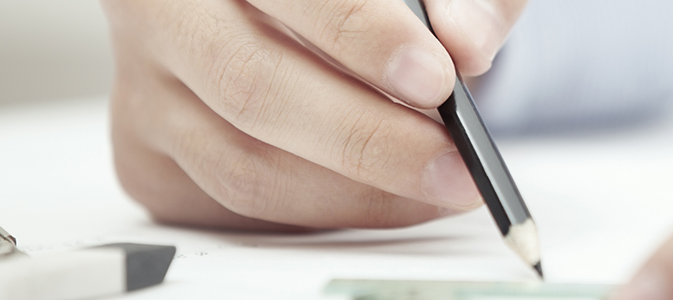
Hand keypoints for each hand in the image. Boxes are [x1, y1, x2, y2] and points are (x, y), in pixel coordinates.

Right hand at [102, 0, 525, 230]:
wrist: (287, 12)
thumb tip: (467, 45)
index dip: (362, 35)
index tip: (436, 79)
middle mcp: (163, 13)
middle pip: (254, 87)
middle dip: (368, 139)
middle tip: (451, 162)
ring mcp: (145, 88)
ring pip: (245, 166)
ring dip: (358, 193)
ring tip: (437, 184)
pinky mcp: (150, 155)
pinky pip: (239, 205)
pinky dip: (326, 210)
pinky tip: (382, 192)